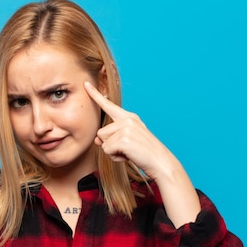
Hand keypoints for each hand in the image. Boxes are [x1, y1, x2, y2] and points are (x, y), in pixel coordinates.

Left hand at [84, 81, 200, 226]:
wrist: (160, 162)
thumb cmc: (144, 153)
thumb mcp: (126, 142)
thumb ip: (110, 137)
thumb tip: (97, 140)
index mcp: (129, 117)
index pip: (108, 105)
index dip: (95, 95)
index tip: (86, 84)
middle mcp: (127, 120)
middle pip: (101, 132)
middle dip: (110, 144)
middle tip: (127, 149)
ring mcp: (126, 128)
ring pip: (103, 142)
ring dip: (113, 151)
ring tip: (129, 152)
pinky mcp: (124, 139)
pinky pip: (107, 150)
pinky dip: (115, 157)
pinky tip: (128, 156)